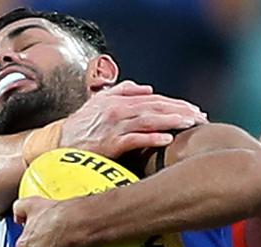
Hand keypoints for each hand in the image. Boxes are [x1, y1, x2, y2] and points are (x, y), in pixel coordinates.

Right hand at [60, 80, 208, 157]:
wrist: (59, 144)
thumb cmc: (83, 125)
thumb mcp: (100, 102)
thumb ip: (122, 91)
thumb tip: (146, 88)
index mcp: (119, 100)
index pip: (154, 100)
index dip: (175, 104)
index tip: (195, 110)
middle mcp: (118, 110)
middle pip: (155, 108)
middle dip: (180, 111)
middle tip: (201, 117)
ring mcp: (114, 127)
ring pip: (148, 120)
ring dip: (171, 121)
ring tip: (190, 123)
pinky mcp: (110, 144)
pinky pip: (134, 139)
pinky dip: (151, 138)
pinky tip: (167, 139)